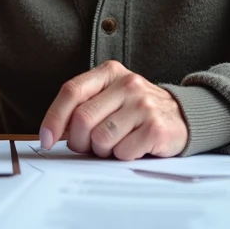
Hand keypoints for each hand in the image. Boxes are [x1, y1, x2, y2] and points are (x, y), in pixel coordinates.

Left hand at [38, 60, 188, 159]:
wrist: (183, 116)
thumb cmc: (137, 111)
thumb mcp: (111, 97)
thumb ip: (84, 106)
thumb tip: (53, 133)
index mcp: (109, 72)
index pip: (71, 92)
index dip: (54, 118)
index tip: (46, 139)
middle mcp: (127, 83)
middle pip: (82, 119)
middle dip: (79, 141)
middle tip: (89, 147)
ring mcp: (143, 104)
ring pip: (101, 138)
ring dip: (102, 150)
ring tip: (116, 144)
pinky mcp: (156, 127)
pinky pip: (123, 152)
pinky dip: (123, 156)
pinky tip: (134, 147)